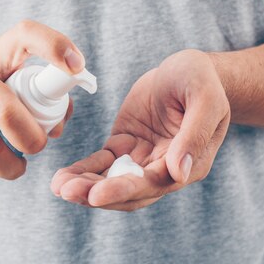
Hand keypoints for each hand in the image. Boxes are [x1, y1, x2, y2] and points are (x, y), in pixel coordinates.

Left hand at [51, 49, 229, 210]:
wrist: (188, 68)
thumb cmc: (201, 79)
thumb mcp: (205, 98)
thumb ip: (195, 134)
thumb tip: (178, 172)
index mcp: (190, 163)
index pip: (154, 184)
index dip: (124, 190)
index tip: (97, 194)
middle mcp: (166, 169)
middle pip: (129, 190)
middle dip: (97, 193)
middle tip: (68, 191)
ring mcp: (143, 159)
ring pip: (111, 180)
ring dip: (86, 186)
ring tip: (59, 186)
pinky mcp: (125, 146)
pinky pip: (101, 163)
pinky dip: (83, 170)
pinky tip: (62, 176)